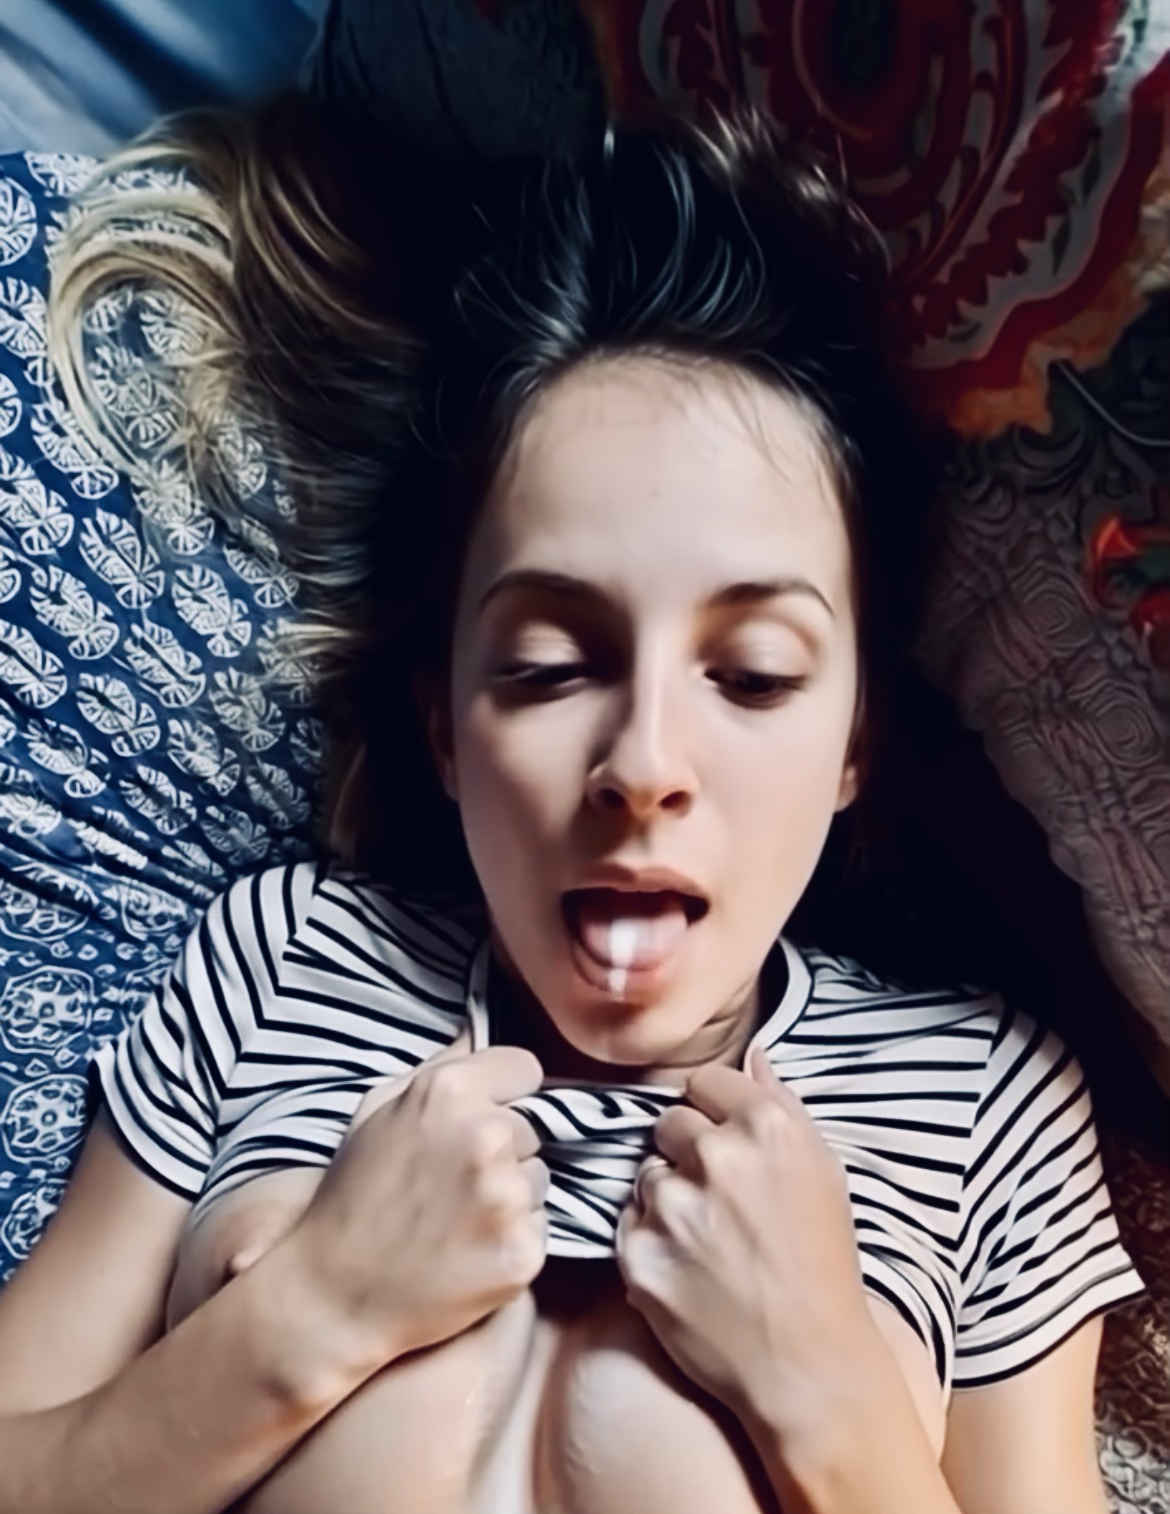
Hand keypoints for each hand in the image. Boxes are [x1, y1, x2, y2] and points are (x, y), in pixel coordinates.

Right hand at [282, 1036, 547, 1372]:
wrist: (332, 1293)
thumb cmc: (351, 1197)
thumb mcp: (377, 1111)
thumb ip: (437, 1068)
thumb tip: (477, 1032)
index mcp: (448, 1091)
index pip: (525, 1069)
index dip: (507, 1093)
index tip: (487, 1116)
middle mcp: (486, 1136)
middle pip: (533, 1128)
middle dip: (504, 1150)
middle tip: (454, 1184)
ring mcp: (507, 1197)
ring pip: (539, 1180)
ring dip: (512, 1197)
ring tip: (458, 1221)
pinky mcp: (523, 1252)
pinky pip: (539, 1231)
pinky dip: (512, 1242)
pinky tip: (469, 1253)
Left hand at [615, 1049, 873, 1434]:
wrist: (808, 1364)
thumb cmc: (822, 1263)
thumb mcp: (822, 1171)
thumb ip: (781, 1102)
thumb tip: (753, 1053)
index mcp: (765, 1126)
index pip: (704, 1082)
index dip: (714, 1112)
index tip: (729, 1144)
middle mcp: (716, 1157)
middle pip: (670, 1124)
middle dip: (688, 1153)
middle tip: (721, 1199)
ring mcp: (672, 1208)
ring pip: (647, 1174)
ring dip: (667, 1198)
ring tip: (708, 1240)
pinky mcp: (638, 1256)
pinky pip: (628, 1222)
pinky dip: (650, 1240)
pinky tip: (688, 1267)